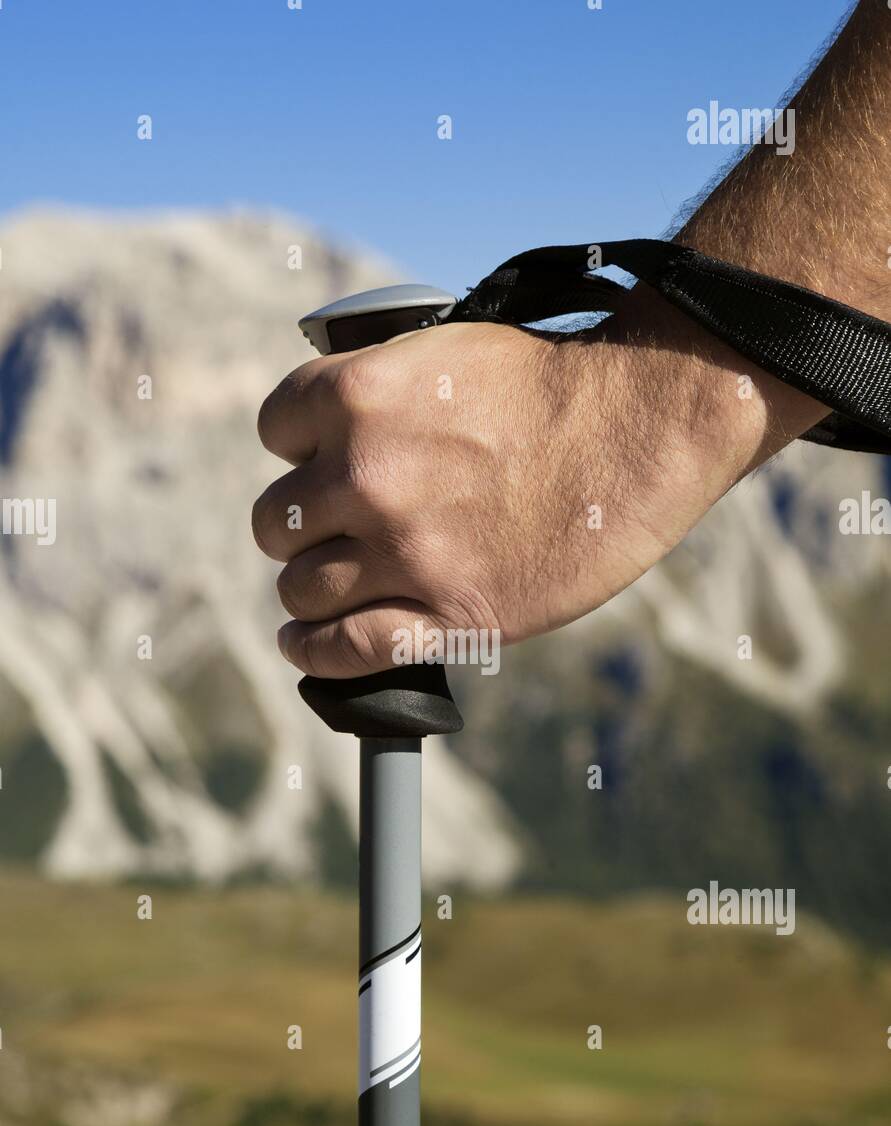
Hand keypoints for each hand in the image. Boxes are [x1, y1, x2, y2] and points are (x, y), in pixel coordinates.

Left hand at [253, 303, 824, 678]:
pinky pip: (343, 650)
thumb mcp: (447, 352)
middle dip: (302, 524)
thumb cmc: (556, 386)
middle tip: (335, 529)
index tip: (318, 462)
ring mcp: (404, 550)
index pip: (275, 431)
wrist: (640, 428)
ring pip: (301, 589)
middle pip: (279, 520)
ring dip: (312, 588)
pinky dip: (315, 653)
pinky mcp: (446, 614)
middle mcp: (367, 474)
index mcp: (360, 394)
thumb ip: (380, 392)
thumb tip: (334, 436)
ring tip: (333, 587)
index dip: (297, 449)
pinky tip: (306, 646)